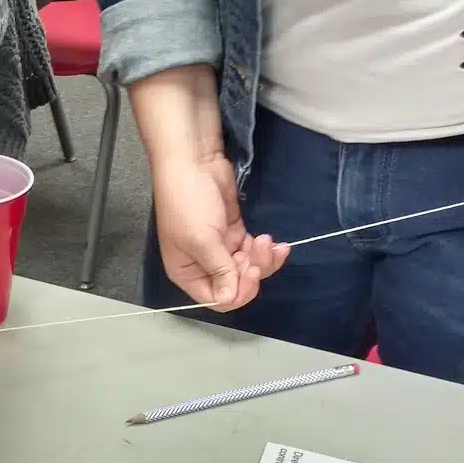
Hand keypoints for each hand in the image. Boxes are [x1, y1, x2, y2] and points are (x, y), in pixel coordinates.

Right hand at [152, 154, 287, 310]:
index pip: (216, 299)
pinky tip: (276, 243)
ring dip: (262, 259)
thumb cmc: (188, 204)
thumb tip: (229, 300)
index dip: (238, 292)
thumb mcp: (202, 241)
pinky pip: (252, 251)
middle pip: (236, 283)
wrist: (193, 162)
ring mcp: (219, 248)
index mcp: (187, 272)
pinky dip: (265, 250)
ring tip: (268, 240)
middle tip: (260, 248)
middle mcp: (203, 265)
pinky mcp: (233, 231)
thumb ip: (219, 271)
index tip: (251, 272)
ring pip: (247, 268)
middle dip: (253, 271)